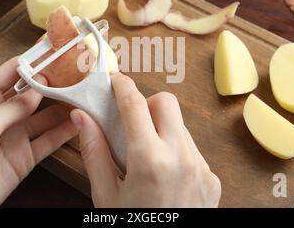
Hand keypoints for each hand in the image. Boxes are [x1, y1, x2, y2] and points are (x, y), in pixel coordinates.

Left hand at [0, 57, 77, 206]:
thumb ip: (11, 108)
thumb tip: (39, 88)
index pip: (12, 72)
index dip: (34, 61)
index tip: (57, 52)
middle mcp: (1, 114)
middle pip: (32, 93)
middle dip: (53, 83)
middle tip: (79, 74)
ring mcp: (14, 136)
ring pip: (44, 116)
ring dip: (63, 107)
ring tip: (85, 96)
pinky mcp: (24, 158)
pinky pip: (48, 141)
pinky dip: (64, 132)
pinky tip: (79, 123)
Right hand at [70, 74, 220, 207]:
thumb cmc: (131, 227)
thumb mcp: (105, 195)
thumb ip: (94, 151)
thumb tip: (82, 117)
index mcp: (149, 160)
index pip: (135, 105)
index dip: (122, 86)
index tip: (114, 80)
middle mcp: (181, 157)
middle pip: (166, 103)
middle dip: (146, 105)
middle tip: (131, 124)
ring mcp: (201, 167)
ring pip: (180, 125)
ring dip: (161, 128)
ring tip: (145, 154)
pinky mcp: (211, 177)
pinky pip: (191, 147)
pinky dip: (175, 149)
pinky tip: (163, 173)